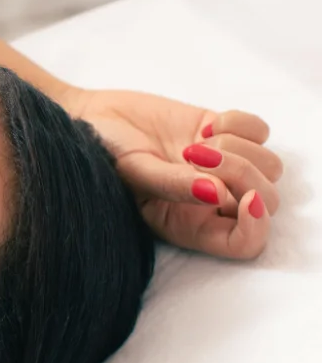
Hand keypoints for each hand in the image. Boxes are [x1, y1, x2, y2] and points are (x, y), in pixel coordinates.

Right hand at [63, 87, 282, 258]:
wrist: (93, 119)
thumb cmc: (103, 156)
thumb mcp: (132, 174)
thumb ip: (173, 185)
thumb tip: (218, 193)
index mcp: (188, 225)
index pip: (245, 243)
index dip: (257, 226)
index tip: (245, 197)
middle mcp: (211, 203)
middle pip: (266, 200)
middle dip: (241, 174)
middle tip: (195, 155)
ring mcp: (223, 168)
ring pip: (270, 167)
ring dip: (238, 148)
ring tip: (195, 143)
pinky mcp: (228, 135)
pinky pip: (262, 132)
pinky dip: (240, 124)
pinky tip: (206, 126)